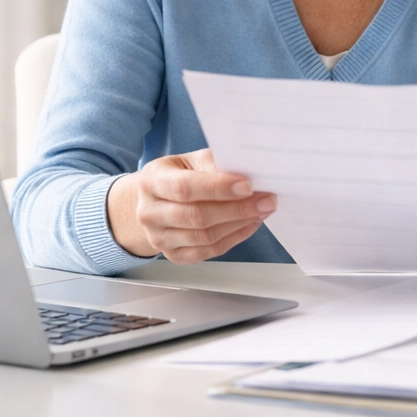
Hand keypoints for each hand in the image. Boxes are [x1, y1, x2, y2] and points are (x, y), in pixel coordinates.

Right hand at [106, 148, 275, 263]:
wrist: (155, 201)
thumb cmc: (177, 176)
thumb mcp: (191, 160)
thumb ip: (214, 165)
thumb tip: (247, 174)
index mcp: (152, 181)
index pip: (185, 187)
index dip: (218, 188)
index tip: (248, 186)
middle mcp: (150, 212)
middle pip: (196, 216)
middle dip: (237, 209)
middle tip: (266, 200)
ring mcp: (159, 238)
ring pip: (205, 237)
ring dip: (239, 224)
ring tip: (261, 210)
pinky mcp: (174, 255)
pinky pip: (208, 251)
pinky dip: (234, 238)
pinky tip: (250, 224)